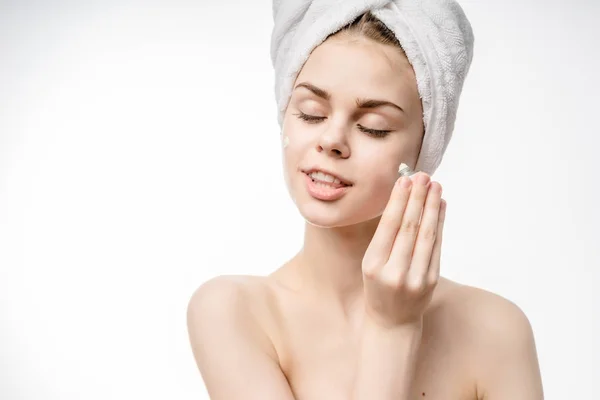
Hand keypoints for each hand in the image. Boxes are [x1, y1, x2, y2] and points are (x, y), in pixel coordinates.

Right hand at [361, 172, 445, 328]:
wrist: (392, 323)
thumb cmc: (378, 287)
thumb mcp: (370, 264)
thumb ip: (385, 237)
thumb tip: (403, 199)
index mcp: (373, 265)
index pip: (389, 227)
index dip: (399, 202)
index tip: (405, 181)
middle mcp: (394, 272)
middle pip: (409, 228)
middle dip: (418, 198)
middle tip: (423, 176)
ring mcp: (415, 278)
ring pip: (426, 235)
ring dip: (432, 207)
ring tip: (435, 185)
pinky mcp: (431, 281)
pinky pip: (437, 246)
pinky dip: (439, 223)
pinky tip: (440, 207)